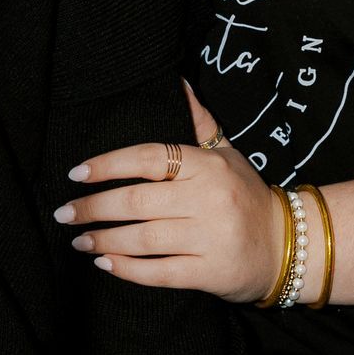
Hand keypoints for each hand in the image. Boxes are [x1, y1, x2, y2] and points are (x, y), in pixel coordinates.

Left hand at [57, 86, 281, 300]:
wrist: (289, 244)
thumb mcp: (227, 154)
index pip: (148, 158)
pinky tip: (106, 264)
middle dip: (94, 208)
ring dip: (104, 240)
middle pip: (138, 201)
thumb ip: (199, 122)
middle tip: (64, 213)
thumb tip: (177, 82)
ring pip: (144, 238)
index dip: (108, 165)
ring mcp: (211, 236)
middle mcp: (209, 198)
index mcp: (208, 165)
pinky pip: (160, 272)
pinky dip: (128, 270)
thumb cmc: (247, 195)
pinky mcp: (211, 272)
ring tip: (79, 240)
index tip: (76, 174)